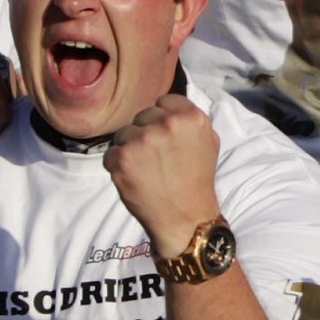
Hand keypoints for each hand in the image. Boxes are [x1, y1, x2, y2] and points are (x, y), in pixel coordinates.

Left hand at [105, 92, 223, 246]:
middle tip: (157, 159)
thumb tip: (172, 106)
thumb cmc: (196, 181)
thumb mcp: (209, 141)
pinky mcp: (122, 158)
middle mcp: (167, 124)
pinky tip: (135, 179)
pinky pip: (110, 153)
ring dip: (130, 150)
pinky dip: (117, 166)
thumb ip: (191, 119)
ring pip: (124, 134)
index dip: (162, 120)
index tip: (167, 139)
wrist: (185, 218)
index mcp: (190, 117)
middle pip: (142, 116)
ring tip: (146, 171)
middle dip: (145, 134)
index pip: (163, 101)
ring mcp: (142, 140)